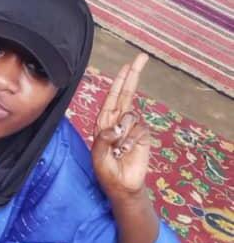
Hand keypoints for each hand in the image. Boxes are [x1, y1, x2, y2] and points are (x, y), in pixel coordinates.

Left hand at [92, 54, 149, 197]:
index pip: (113, 96)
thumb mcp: (98, 155)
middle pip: (128, 93)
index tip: (127, 65)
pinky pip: (139, 129)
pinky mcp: (143, 136)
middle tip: (142, 57)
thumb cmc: (106, 170)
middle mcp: (118, 120)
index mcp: (104, 121)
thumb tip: (116, 127)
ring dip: (123, 131)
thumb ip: (104, 139)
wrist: (121, 185)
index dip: (120, 80)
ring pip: (131, 115)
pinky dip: (131, 140)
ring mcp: (132, 127)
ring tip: (118, 148)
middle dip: (134, 75)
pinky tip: (125, 151)